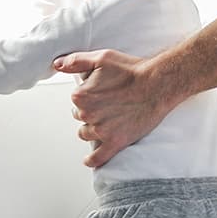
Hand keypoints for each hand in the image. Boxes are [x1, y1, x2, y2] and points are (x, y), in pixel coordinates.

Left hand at [54, 50, 162, 168]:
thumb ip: (76, 61)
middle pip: (80, 117)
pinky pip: (98, 157)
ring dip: (93, 130)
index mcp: (81, 95)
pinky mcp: (116, 141)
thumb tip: (57, 65)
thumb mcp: (102, 58)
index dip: (88, 95)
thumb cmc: (133, 70)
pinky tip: (90, 159)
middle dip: (91, 112)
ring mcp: (102, 130)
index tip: (101, 92)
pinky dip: (93, 160)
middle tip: (108, 104)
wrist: (159, 84)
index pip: (76, 99)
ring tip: (108, 122)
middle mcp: (88, 114)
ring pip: (86, 134)